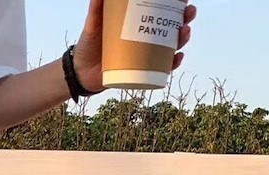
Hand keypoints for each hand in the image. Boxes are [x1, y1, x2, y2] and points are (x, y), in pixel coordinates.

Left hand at [72, 0, 195, 93]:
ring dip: (182, 39)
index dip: (177, 4)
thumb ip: (96, 7)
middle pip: (173, 26)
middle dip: (186, 18)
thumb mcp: (93, 24)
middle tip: (188, 14)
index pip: (163, 9)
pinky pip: (161, 69)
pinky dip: (171, 65)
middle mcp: (145, 37)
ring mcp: (144, 55)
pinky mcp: (141, 72)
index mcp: (138, 21)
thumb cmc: (88, 44)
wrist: (80, 72)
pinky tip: (176, 59)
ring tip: (183, 34)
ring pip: (171, 46)